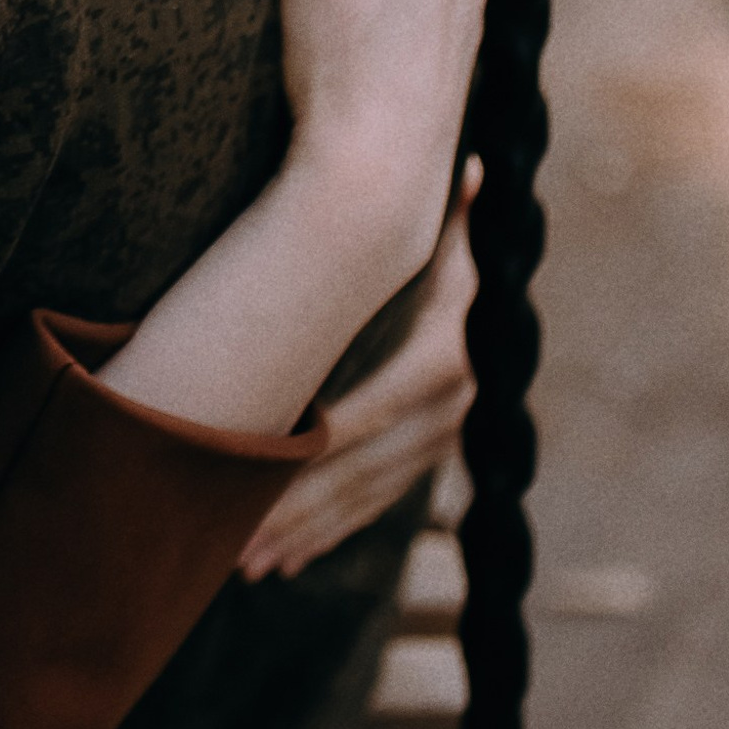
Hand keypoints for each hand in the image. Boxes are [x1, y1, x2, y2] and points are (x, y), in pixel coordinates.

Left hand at [239, 166, 478, 579]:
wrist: (502, 312)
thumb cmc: (456, 262)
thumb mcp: (454, 241)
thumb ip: (452, 215)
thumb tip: (465, 164)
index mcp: (442, 364)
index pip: (359, 418)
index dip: (301, 453)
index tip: (244, 477)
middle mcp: (448, 416)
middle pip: (353, 473)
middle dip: (290, 509)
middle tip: (227, 542)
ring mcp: (441, 447)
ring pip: (362, 500)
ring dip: (303, 533)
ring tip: (243, 565)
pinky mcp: (429, 465)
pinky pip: (376, 506)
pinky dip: (330, 534)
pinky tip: (286, 562)